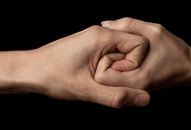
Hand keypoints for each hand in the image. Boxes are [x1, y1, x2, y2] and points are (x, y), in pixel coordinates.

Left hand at [0, 25, 149, 107]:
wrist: (30, 70)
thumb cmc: (53, 76)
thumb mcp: (86, 90)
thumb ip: (117, 95)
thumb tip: (145, 99)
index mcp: (102, 37)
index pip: (140, 44)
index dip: (135, 64)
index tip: (117, 75)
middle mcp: (100, 33)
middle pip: (131, 48)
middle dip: (124, 67)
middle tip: (103, 78)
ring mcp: (95, 38)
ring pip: (121, 52)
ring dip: (115, 68)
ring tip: (97, 77)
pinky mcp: (90, 45)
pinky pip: (110, 53)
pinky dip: (108, 66)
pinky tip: (94, 75)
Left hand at [95, 18, 190, 89]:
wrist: (189, 68)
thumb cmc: (175, 50)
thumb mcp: (153, 31)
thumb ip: (127, 25)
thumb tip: (105, 23)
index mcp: (134, 79)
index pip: (101, 73)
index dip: (104, 55)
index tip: (116, 45)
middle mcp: (130, 88)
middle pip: (102, 74)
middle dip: (106, 57)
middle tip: (119, 46)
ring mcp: (131, 88)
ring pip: (107, 75)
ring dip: (111, 59)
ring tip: (123, 50)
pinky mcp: (133, 85)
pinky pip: (115, 75)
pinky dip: (116, 63)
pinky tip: (126, 55)